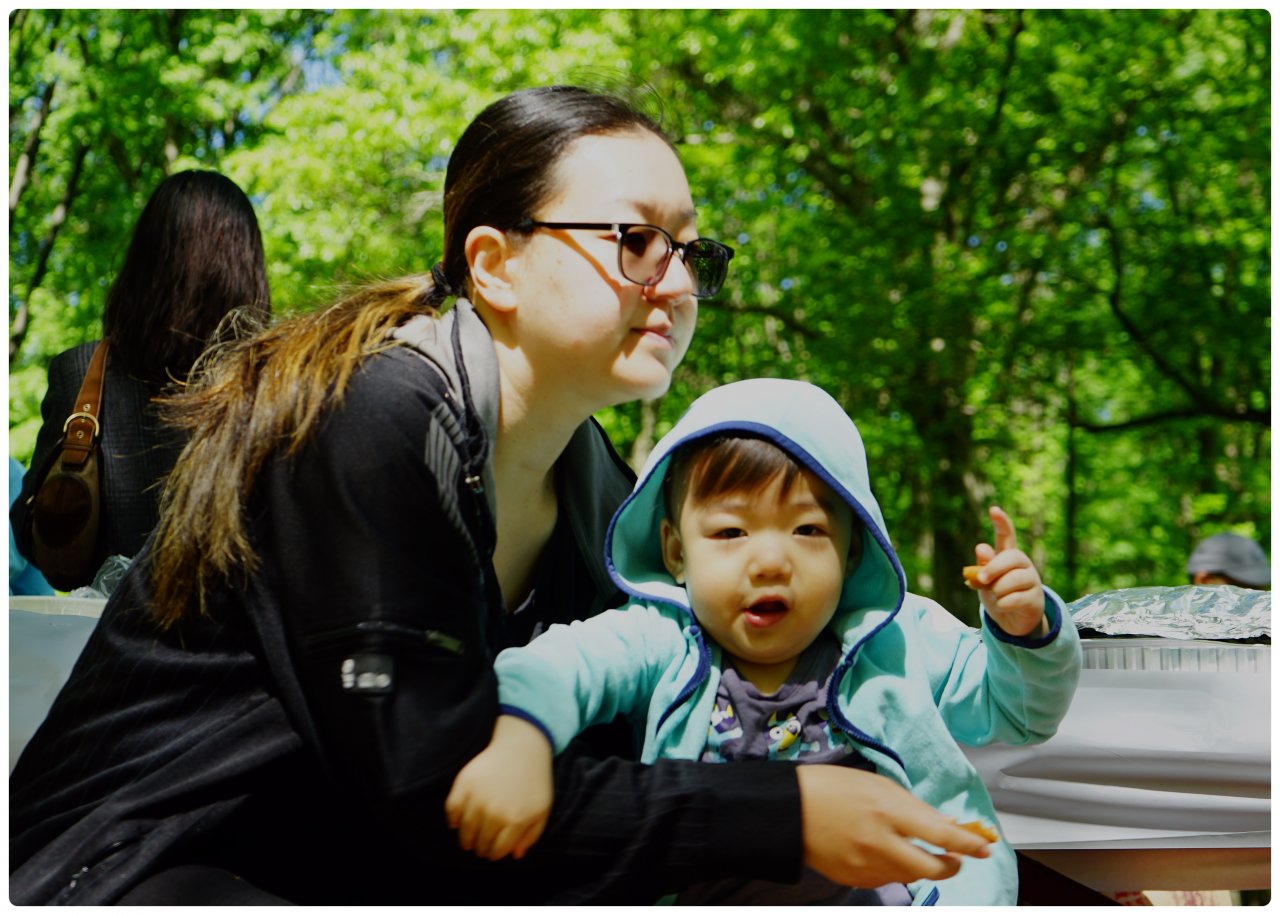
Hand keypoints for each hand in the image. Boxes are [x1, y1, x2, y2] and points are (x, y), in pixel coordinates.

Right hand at [444, 714, 553, 860]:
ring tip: (468, 841)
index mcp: (515, 820)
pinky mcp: (465, 783)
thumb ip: (531, 836)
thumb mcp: (542, 810)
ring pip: (465, 829)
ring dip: (465, 839)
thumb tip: (515, 856)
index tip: (492, 853)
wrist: (522, 748)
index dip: (494, 855)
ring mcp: (478, 797)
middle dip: (480, 849)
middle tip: (479, 849)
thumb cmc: (534, 781)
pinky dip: (452, 820)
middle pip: (480, 842)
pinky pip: (452, 809)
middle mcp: (494, 811)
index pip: (498, 850)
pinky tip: (456, 824)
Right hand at [797, 766, 991, 887]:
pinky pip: (885, 881)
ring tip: (912, 849)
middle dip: (951, 866)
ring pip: (910, 877)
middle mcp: (880, 842)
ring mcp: (866, 866)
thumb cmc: (830, 787)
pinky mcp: (852, 879)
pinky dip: (894, 870)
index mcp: (887, 810)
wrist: (787, 809)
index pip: (940, 834)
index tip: (984, 847)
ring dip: (921, 867)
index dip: (968, 844)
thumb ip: (912, 806)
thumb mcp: (876, 785)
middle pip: (931, 869)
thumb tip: (943, 823)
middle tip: (955, 858)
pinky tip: (884, 854)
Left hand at [972, 505, 1045, 637]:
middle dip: (993, 568)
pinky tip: (1003, 606)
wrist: (1011, 620)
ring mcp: (1032, 580)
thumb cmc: (997, 595)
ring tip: (996, 596)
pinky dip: (1002, 604)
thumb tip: (981, 547)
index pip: (1006, 536)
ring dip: (997, 590)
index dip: (1001, 523)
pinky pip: (1015, 598)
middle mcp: (1023, 564)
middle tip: (980, 579)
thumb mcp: (985, 581)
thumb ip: (984, 566)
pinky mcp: (1035, 597)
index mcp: (1008, 556)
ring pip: (1013, 580)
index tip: (993, 510)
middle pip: (1011, 557)